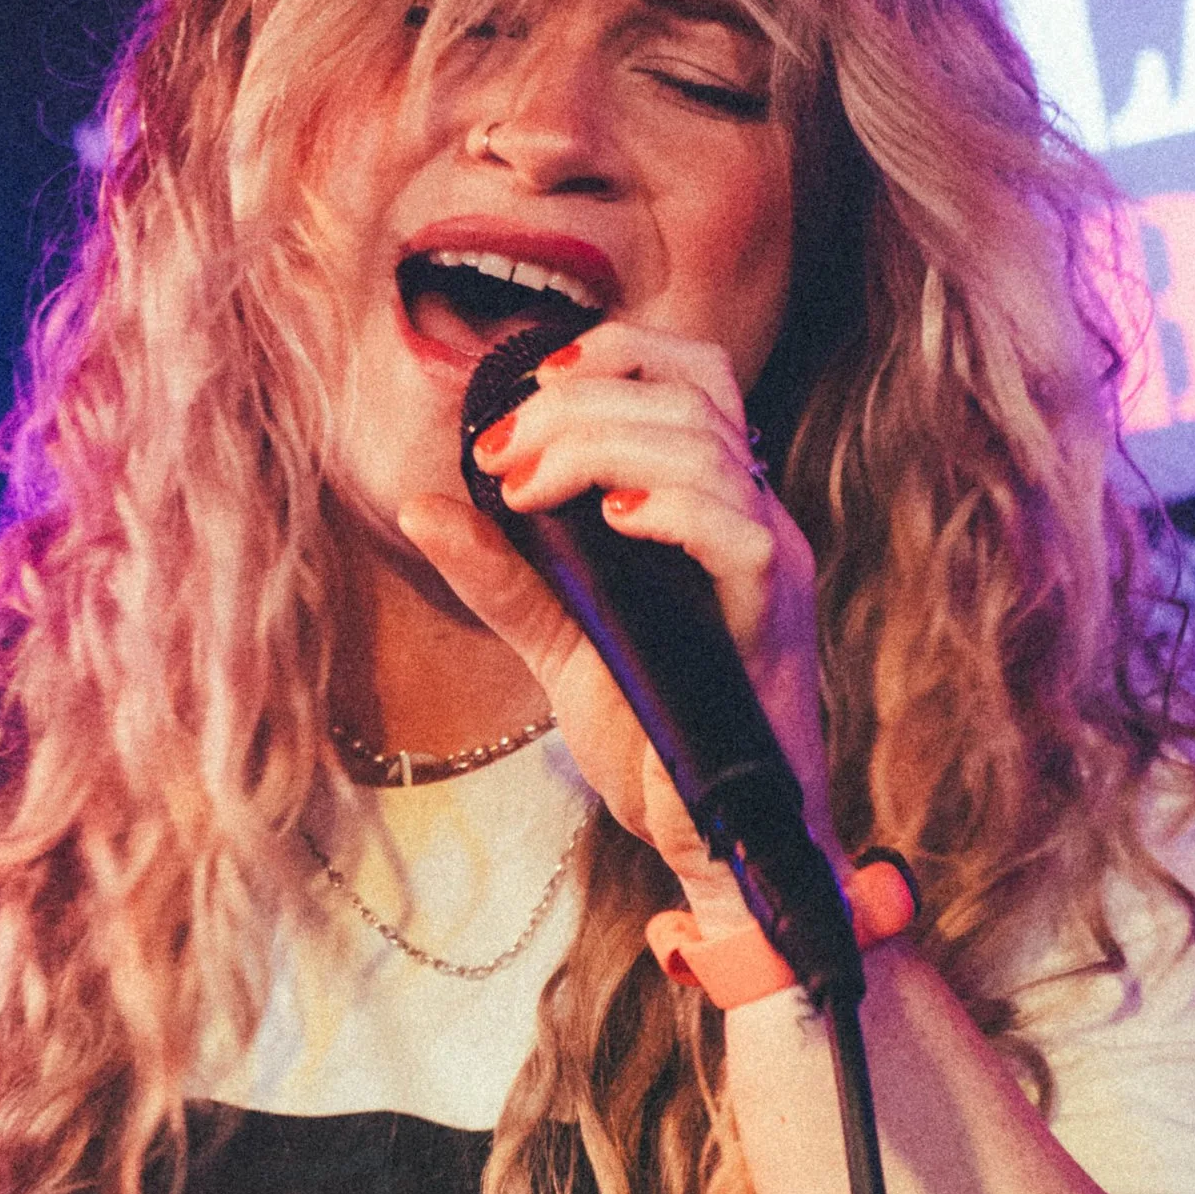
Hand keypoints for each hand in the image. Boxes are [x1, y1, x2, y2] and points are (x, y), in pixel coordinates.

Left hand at [397, 321, 837, 916]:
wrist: (711, 838)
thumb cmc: (655, 734)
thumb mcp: (558, 640)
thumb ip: (502, 575)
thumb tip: (422, 506)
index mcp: (709, 503)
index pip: (689, 374)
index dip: (609, 355)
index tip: (517, 401)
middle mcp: (752, 517)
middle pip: (690, 391)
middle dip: (578, 402)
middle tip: (501, 457)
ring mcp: (770, 565)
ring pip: (705, 449)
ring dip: (599, 445)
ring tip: (528, 488)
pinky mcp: (772, 624)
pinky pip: (740, 536)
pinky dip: (671, 509)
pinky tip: (612, 519)